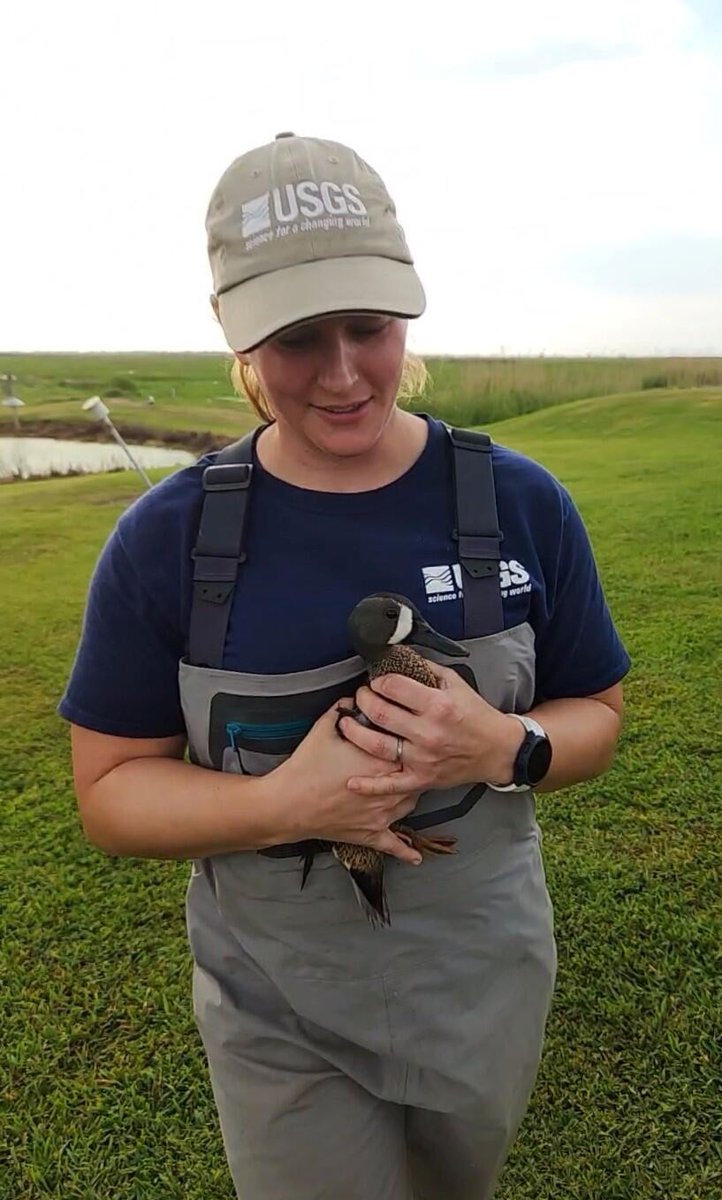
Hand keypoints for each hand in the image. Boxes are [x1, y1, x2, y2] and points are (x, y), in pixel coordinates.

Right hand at [270, 706, 422, 862]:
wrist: (288, 803)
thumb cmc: (305, 767)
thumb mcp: (323, 728)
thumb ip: (342, 709)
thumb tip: (352, 698)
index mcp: (380, 761)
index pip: (408, 747)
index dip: (407, 740)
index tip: (406, 734)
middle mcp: (388, 789)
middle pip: (415, 776)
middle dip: (412, 767)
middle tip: (408, 759)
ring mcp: (382, 815)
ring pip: (410, 804)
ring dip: (408, 794)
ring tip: (405, 786)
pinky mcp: (371, 834)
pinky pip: (394, 845)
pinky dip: (406, 851)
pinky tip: (416, 857)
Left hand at [337, 663, 524, 797]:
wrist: (497, 750)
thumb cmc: (476, 716)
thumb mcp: (456, 683)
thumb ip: (426, 669)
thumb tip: (399, 656)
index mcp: (437, 705)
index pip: (394, 687)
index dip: (378, 680)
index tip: (375, 680)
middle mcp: (428, 732)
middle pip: (380, 713)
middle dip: (363, 699)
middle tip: (360, 696)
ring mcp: (423, 758)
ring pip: (377, 745)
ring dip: (355, 732)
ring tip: (346, 722)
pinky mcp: (422, 779)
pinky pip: (392, 784)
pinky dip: (370, 786)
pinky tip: (352, 782)